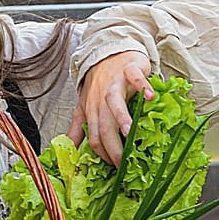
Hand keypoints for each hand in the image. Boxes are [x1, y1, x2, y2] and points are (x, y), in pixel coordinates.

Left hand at [68, 50, 154, 164]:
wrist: (107, 52)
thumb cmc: (98, 83)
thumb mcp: (84, 106)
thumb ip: (77, 129)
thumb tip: (68, 150)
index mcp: (91, 111)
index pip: (94, 137)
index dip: (103, 154)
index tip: (115, 167)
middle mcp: (100, 100)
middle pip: (104, 126)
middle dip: (113, 146)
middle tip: (124, 162)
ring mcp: (114, 84)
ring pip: (115, 103)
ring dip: (122, 118)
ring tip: (130, 133)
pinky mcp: (129, 70)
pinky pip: (135, 78)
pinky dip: (143, 87)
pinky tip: (150, 97)